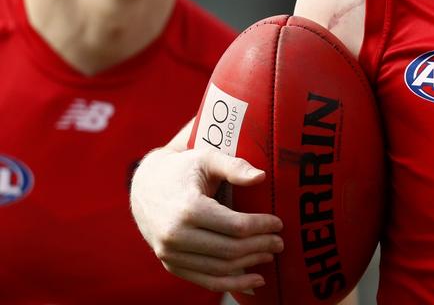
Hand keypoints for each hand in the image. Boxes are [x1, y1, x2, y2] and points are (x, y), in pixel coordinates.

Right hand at [130, 146, 283, 291]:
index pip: (236, 227)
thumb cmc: (183, 169)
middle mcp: (175, 235)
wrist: (145, 186)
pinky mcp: (169, 263)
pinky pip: (204, 281)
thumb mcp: (207, 158)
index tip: (279, 223)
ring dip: (249, 266)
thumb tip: (261, 177)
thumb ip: (234, 166)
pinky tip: (254, 281)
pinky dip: (230, 285)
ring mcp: (169, 253)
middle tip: (279, 242)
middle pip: (230, 250)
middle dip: (260, 247)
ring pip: (219, 269)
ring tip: (269, 256)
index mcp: (188, 209)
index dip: (262, 227)